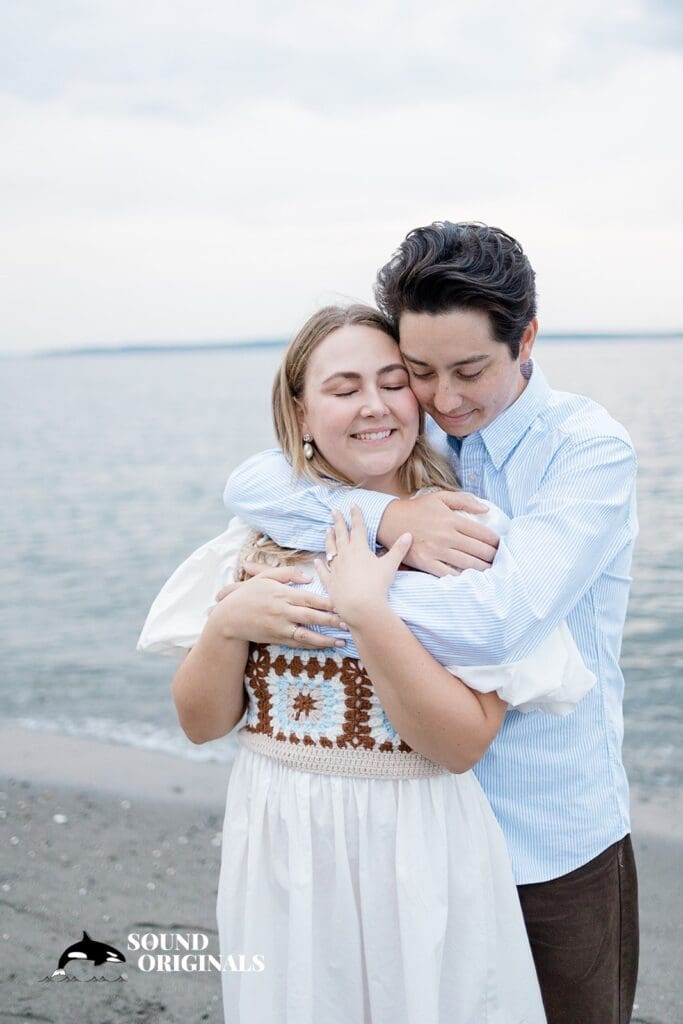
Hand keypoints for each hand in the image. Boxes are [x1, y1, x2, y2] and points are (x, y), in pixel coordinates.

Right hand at [208, 564, 345, 649]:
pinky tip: (325, 645)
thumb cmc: (249, 594)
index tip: (342, 603)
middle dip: (331, 621)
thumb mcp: (265, 577)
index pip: (309, 598)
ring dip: (325, 639)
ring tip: (341, 640)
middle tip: (348, 623)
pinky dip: (312, 645)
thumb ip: (287, 573)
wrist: (229, 618)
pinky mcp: (277, 639)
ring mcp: (280, 627)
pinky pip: (298, 643)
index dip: (327, 602)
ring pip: (306, 635)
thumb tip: (309, 576)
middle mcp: (282, 612)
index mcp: (282, 594)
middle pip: (311, 617)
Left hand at [315, 507, 411, 626]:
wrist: (361, 606)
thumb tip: (409, 534)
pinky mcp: (330, 582)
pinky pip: (324, 571)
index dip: (356, 515)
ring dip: (329, 539)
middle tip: (334, 511)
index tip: (353, 504)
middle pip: (341, 534)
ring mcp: (336, 568)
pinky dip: (320, 566)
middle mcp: (345, 555)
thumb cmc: (377, 585)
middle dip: (338, 521)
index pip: (358, 527)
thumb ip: (398, 549)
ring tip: (326, 530)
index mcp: (359, 548)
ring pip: (331, 550)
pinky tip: (317, 561)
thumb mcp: (390, 565)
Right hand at [378, 491, 498, 575]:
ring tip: (491, 570)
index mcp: (452, 519)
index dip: (496, 542)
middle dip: (493, 557)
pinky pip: (449, 574)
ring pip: (468, 564)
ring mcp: (436, 551)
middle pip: (479, 550)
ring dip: (483, 568)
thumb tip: (486, 510)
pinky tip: (471, 578)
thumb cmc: (417, 509)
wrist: (389, 521)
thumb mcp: (440, 497)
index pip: (483, 533)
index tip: (500, 546)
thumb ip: (464, 500)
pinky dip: (462, 578)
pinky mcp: (426, 563)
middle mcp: (447, 536)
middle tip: (499, 560)